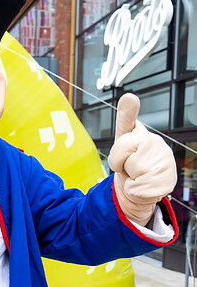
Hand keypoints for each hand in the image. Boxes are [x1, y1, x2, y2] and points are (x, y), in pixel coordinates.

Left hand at [107, 93, 176, 226]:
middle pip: (124, 150)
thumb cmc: (130, 165)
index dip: (128, 111)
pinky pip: (140, 185)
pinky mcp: (168, 178)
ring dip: (129, 177)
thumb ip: (123, 122)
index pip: (128, 123)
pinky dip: (135, 189)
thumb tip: (129, 96)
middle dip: (119, 162)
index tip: (129, 98)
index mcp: (141, 134)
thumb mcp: (120, 145)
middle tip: (127, 166)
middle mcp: (156, 144)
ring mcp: (165, 160)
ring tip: (136, 175)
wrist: (138, 190)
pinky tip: (141, 185)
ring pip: (134, 167)